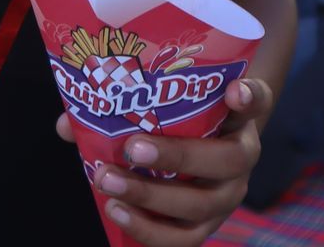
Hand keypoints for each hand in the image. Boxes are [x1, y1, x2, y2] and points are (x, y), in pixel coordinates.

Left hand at [55, 76, 274, 245]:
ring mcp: (228, 194)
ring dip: (151, 197)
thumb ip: (123, 101)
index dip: (249, 96)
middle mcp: (241, 155)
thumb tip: (67, 124)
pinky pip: (185, 238)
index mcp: (236, 115)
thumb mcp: (164, 101)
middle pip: (226, 160)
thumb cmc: (179, 116)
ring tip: (107, 183)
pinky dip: (149, 230)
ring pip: (202, 205)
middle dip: (177, 155)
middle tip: (132, 147)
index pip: (256, 99)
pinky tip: (117, 213)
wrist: (200, 149)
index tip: (233, 92)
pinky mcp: (208, 224)